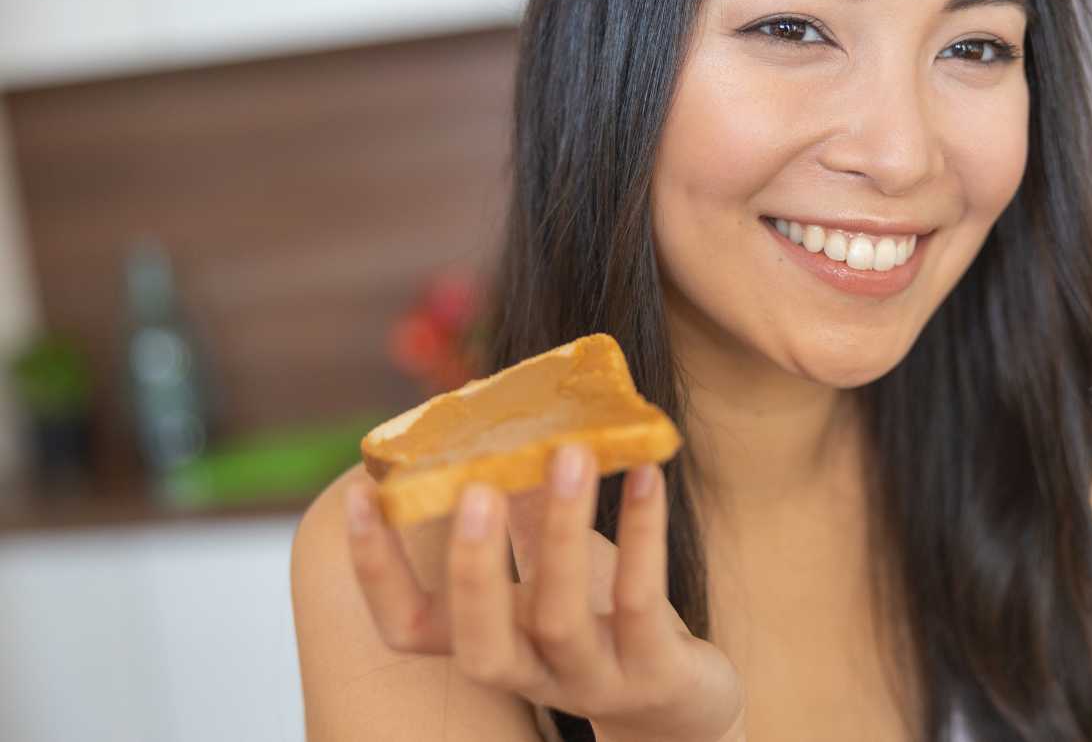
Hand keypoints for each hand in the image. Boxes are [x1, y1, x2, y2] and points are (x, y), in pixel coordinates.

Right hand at [343, 443, 745, 741]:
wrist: (683, 703)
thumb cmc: (607, 622)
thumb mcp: (557, 573)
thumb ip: (526, 517)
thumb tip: (501, 431)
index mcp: (490, 644)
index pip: (407, 629)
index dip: (377, 571)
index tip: (364, 492)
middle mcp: (531, 675)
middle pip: (479, 643)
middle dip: (471, 567)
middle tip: (472, 489)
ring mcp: (593, 681)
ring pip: (562, 618)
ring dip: (560, 530)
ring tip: (569, 453)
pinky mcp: (655, 675)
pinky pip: (641, 601)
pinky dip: (641, 534)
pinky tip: (645, 475)